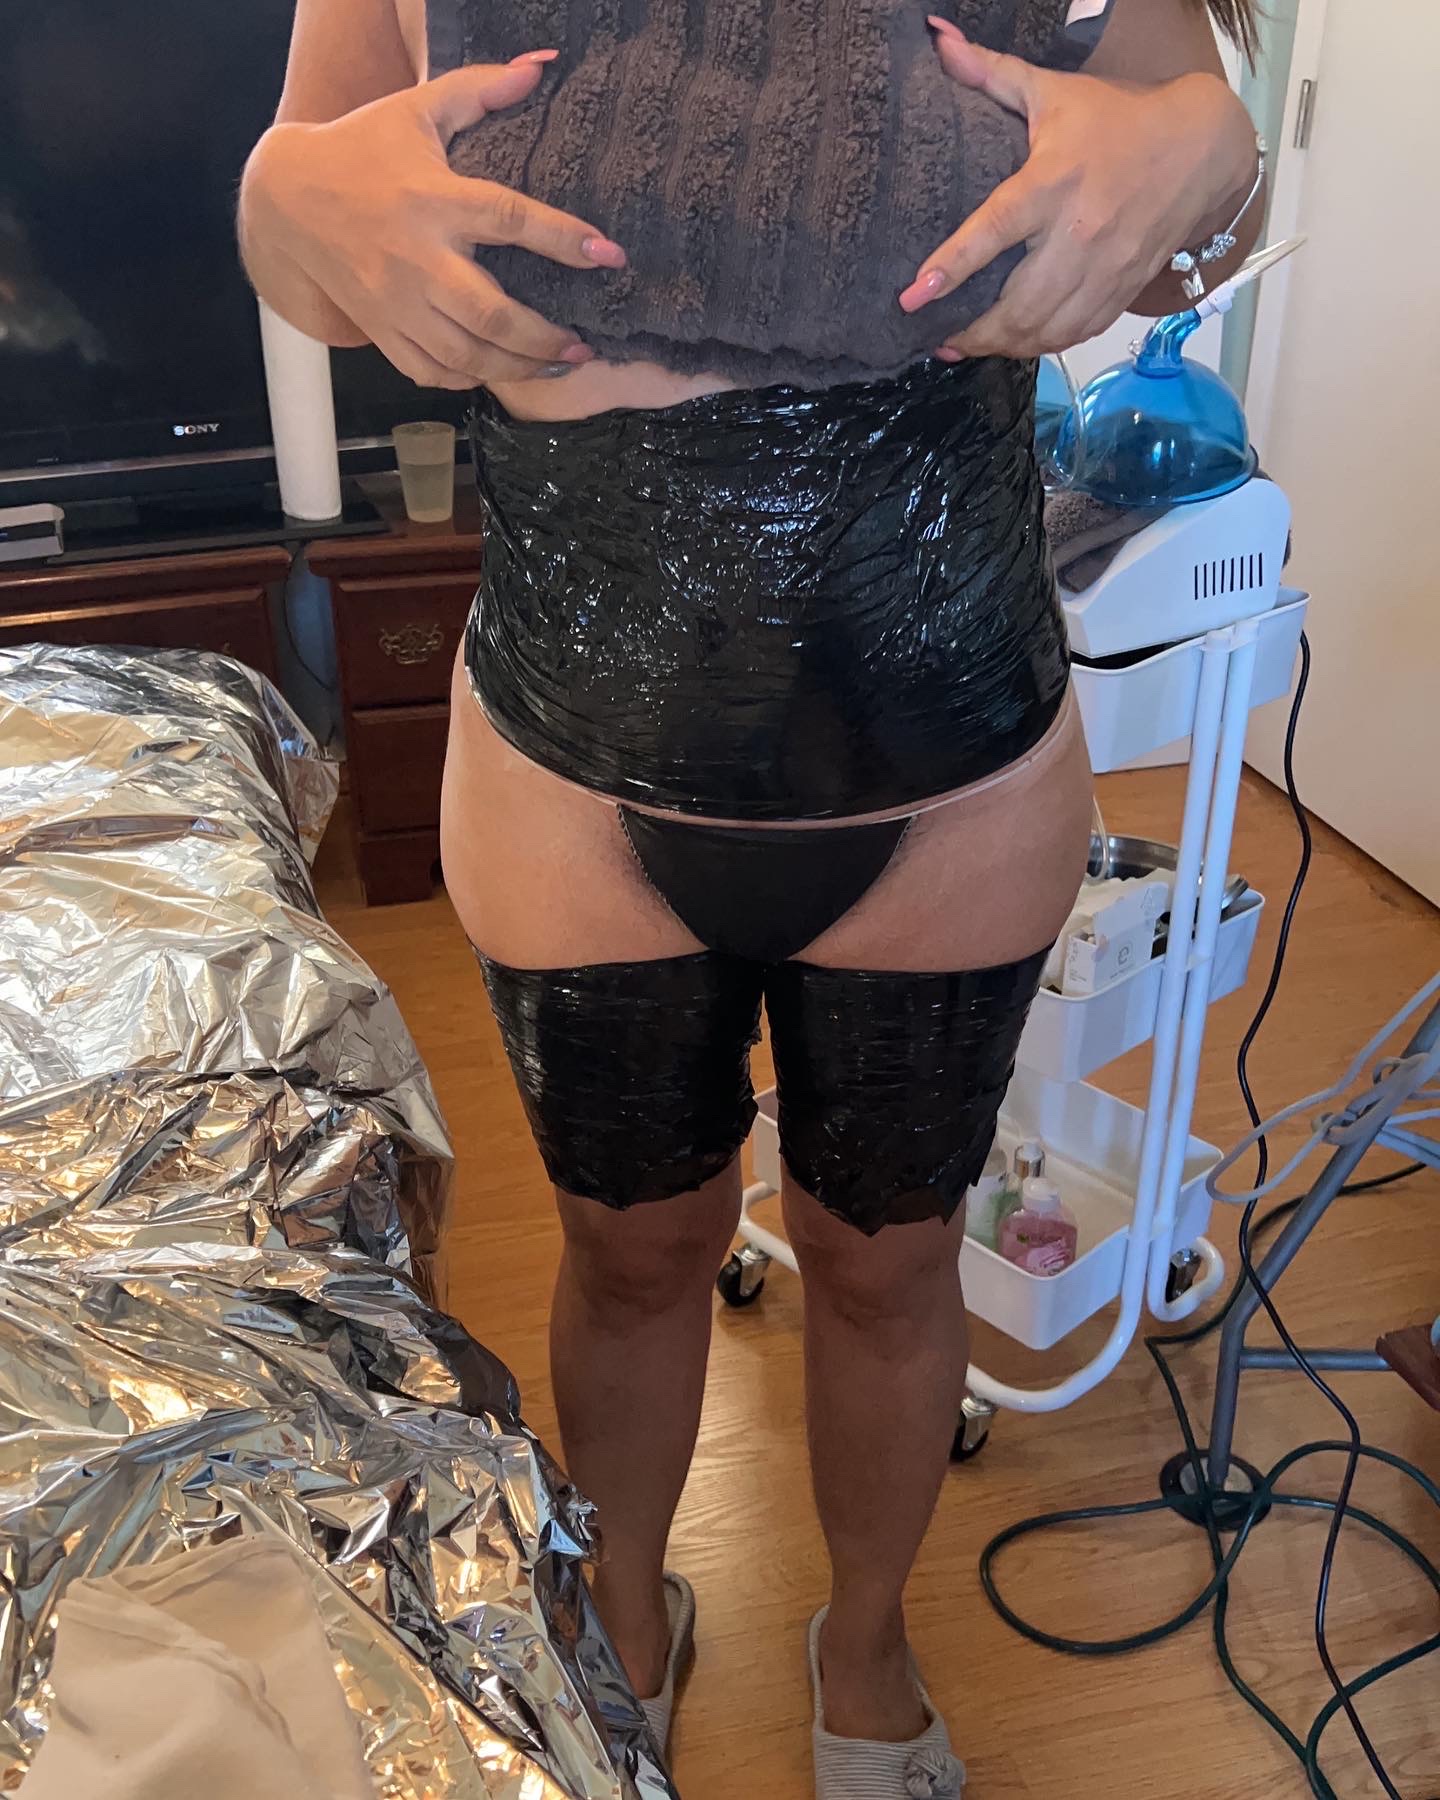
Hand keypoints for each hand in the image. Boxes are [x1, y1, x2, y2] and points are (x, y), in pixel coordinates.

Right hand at [240, 54, 625, 387]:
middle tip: (583, 346)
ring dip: (518, 367)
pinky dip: (470, 379)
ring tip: (555, 363)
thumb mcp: (416, 110)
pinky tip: (498, 370)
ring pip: (466, 354)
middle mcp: (417, 258)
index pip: (509, 219)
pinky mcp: (380, 329)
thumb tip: (537, 69)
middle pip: (491, 314)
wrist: (286, 199)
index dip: (562, 239)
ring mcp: (397, 301)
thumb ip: (477, 89)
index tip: (608, 255)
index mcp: (433, 199)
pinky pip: (431, 371)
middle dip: (544, 337)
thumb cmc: (361, 148)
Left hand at [900, 17, 1257, 358]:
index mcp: (1054, 182)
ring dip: (1000, 346)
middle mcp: (1080, 233)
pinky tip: (1012, 344)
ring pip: (1044, 330)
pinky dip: (1037, 347)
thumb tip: (940, 42)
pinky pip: (1073, 336)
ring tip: (965, 343)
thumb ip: (993, 76)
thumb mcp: (1056, 94)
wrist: (1200, 150)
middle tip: (935, 332)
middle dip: (971, 329)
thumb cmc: (1117, 121)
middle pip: (1018, 304)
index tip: (914, 295)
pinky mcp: (1121, 291)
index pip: (995, 229)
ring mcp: (1104, 270)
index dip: (952, 265)